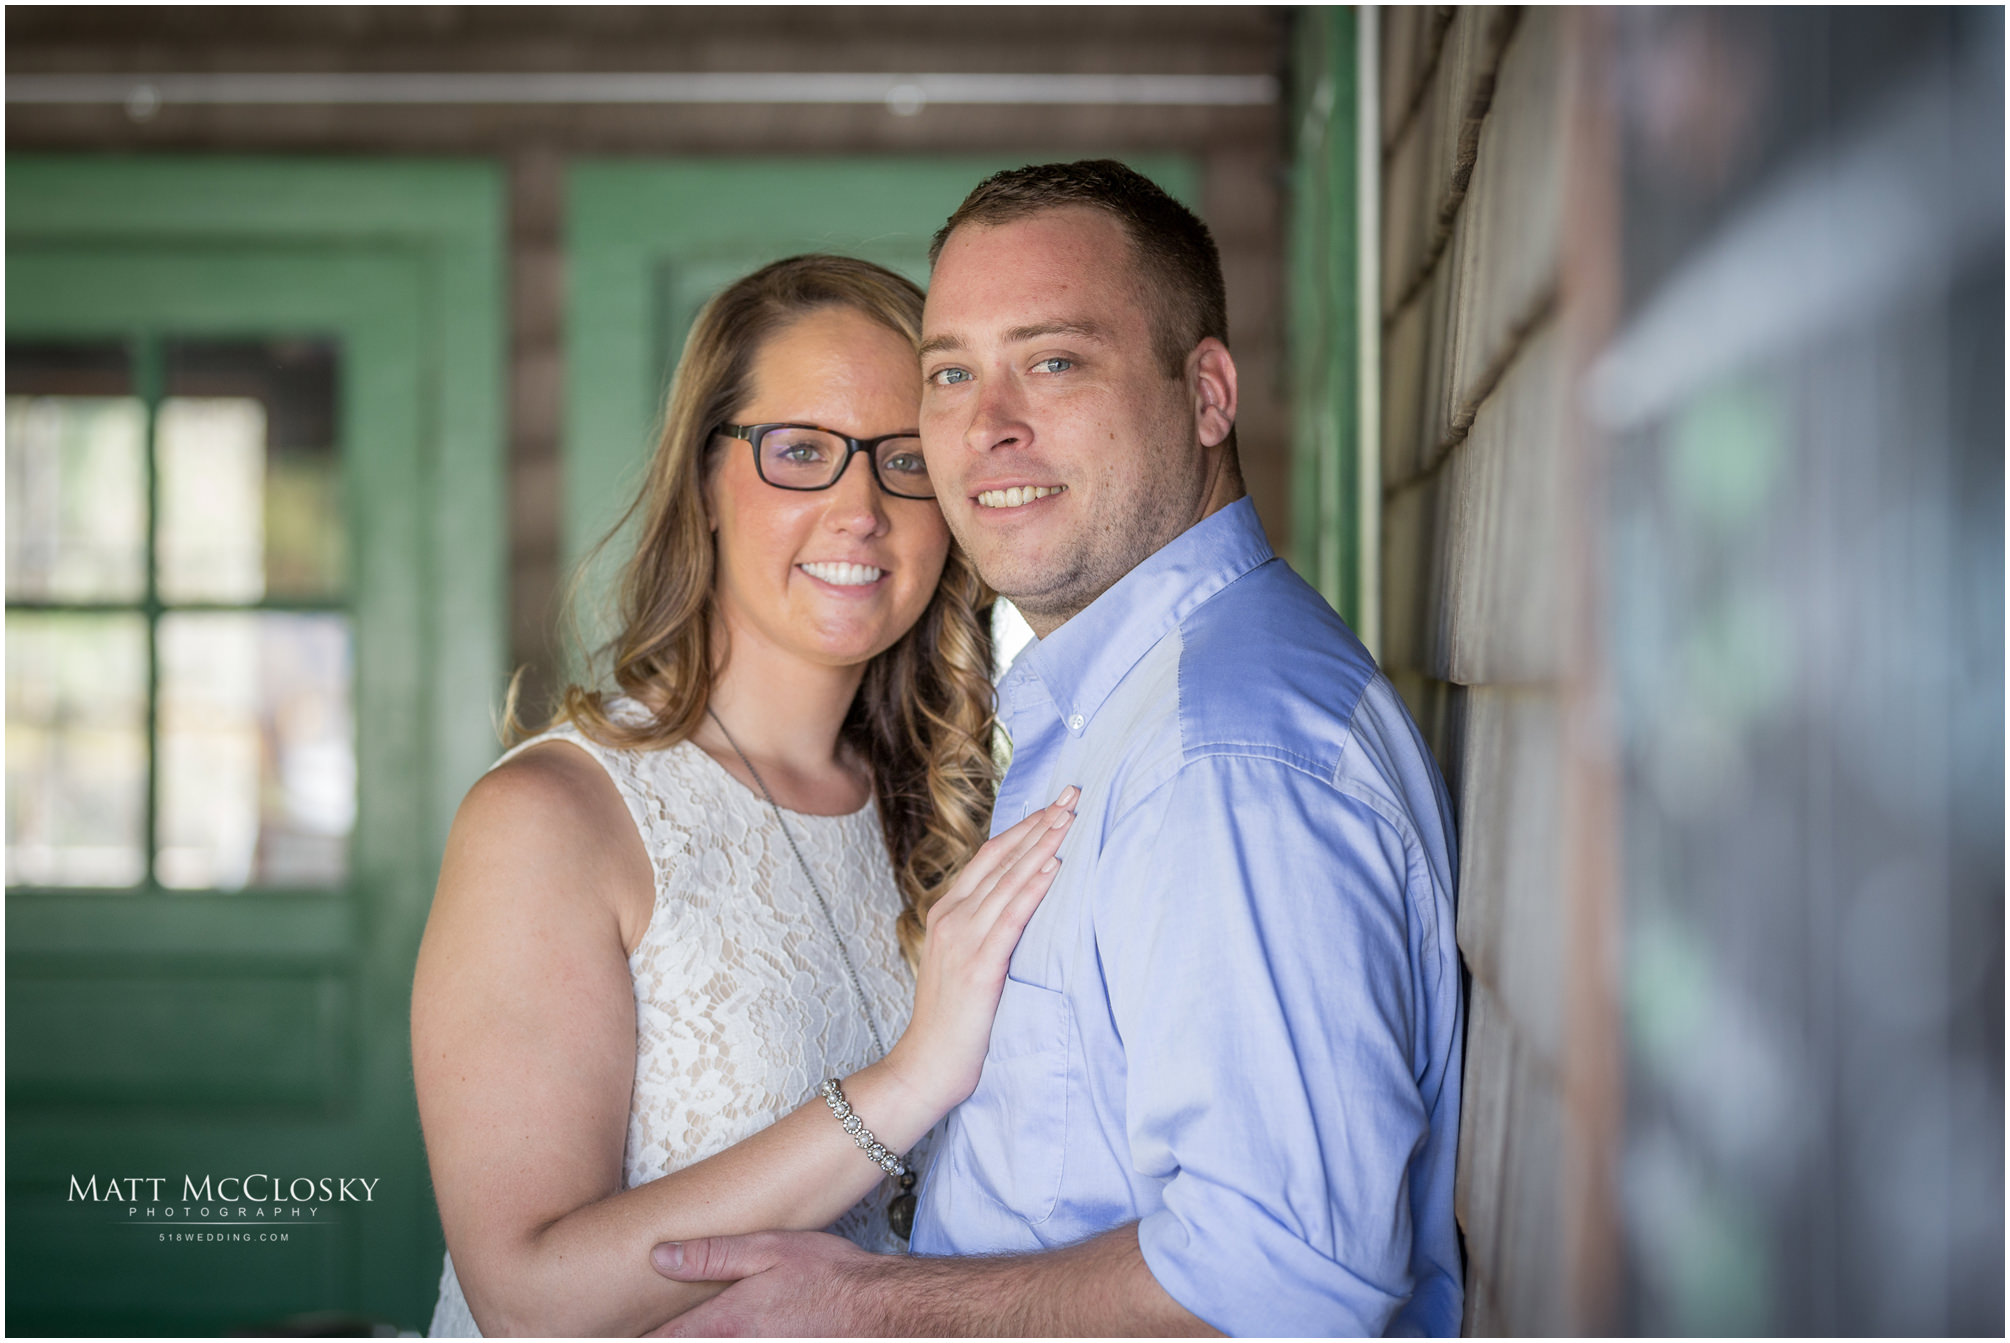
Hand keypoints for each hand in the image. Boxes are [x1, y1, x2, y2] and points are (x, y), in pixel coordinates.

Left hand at [646, 1230, 883, 1336]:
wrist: (881, 1310)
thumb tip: (659, 1258)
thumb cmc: (828, 1275)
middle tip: (631, 1330)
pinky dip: (728, 1342)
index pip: (665, 1340)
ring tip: (681, 1328)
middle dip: (666, 1337)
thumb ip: (712, 1256)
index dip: (640, 1338)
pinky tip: (733, 1331)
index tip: (606, 1332)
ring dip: (697, 1336)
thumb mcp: (768, 1248)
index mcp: (725, 1323)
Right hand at [881, 786, 1078, 1114]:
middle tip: (1073, 794)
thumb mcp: (963, 962)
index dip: (1024, 828)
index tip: (1054, 805)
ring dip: (1042, 846)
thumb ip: (983, 929)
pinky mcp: (979, 966)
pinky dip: (1032, 889)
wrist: (925, 1065)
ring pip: (1008, 880)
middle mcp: (951, 917)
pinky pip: (1010, 918)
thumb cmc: (951, 1020)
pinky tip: (1053, 867)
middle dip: (1040, 823)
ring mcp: (963, 939)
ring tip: (1070, 819)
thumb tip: (1020, 904)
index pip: (990, 857)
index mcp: (947, 912)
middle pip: (1001, 858)